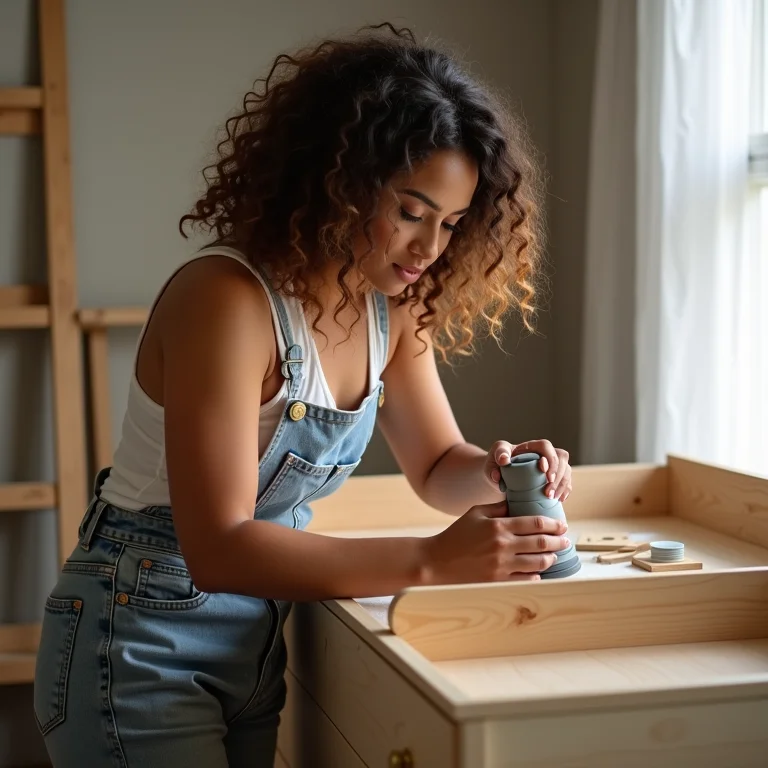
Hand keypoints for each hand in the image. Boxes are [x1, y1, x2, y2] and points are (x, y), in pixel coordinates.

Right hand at [421, 501, 569, 583]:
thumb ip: (499, 508)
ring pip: (538, 563)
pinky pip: (526, 579)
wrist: (437, 562)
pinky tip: (538, 571)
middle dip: (559, 541)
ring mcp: (501, 566)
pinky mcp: (498, 582)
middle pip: (542, 543)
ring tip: (553, 555)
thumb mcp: (475, 513)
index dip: (554, 524)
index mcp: (498, 526)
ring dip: (550, 558)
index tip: (562, 525)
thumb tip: (519, 502)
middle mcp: (503, 546)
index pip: (535, 523)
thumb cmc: (456, 535)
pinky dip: (536, 575)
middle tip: (566, 540)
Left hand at [485, 439, 571, 501]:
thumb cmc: (496, 463)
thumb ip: (498, 455)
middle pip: (561, 458)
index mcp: (531, 446)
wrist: (497, 477)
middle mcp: (544, 454)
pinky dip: (565, 490)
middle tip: (548, 492)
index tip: (545, 474)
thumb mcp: (494, 456)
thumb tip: (504, 460)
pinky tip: (560, 500)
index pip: (546, 446)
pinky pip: (566, 481)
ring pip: (566, 470)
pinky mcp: (553, 478)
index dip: (550, 459)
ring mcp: (551, 466)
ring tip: (552, 498)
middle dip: (558, 475)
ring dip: (562, 484)